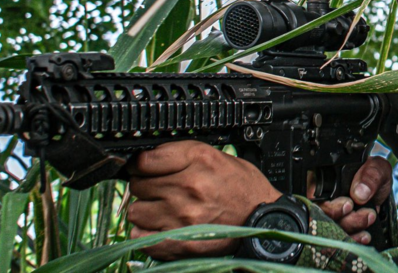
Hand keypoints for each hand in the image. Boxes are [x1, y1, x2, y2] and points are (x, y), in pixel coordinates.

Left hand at [126, 141, 281, 259]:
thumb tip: (148, 157)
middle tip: (161, 190)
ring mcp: (182, 216)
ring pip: (136, 211)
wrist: (262, 219)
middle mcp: (188, 186)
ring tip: (162, 209)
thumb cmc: (242, 188)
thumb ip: (182, 155)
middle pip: (138, 185)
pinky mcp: (181, 242)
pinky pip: (140, 237)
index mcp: (199, 160)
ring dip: (146, 210)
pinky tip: (160, 227)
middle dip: (146, 186)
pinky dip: (146, 233)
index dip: (140, 164)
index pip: (144, 160)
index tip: (144, 167)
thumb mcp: (217, 156)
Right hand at [315, 157, 391, 244]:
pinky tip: (364, 236)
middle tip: (366, 214)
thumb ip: (370, 175)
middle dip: (344, 220)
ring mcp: (329, 218)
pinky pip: (339, 241)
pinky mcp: (339, 230)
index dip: (329, 207)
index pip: (314, 200)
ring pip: (331, 231)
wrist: (381, 190)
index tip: (349, 205)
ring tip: (370, 217)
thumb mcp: (376, 168)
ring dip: (352, 228)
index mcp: (321, 182)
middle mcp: (320, 202)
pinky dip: (352, 240)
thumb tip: (359, 193)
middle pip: (321, 219)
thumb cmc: (374, 175)